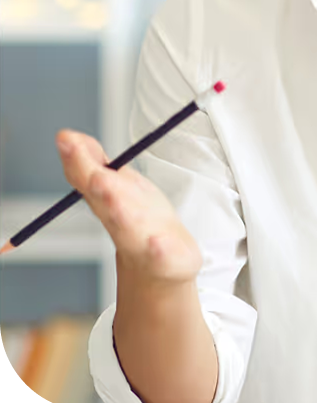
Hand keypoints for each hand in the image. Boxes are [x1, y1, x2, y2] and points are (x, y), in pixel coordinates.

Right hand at [56, 129, 202, 284]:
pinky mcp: (166, 259)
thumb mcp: (117, 187)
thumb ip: (94, 163)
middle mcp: (121, 221)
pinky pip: (161, 255)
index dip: (77, 160)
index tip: (65, 138)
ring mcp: (142, 241)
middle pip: (107, 203)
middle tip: (93, 174)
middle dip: (100, 188)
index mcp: (109, 201)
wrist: (162, 267)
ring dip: (120, 213)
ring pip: (129, 228)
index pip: (89, 179)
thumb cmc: (140, 221)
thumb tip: (67, 135)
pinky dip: (158, 250)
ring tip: (114, 199)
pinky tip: (158, 242)